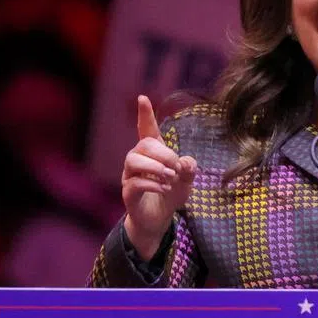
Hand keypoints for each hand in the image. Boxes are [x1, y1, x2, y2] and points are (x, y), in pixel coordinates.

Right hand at [122, 95, 196, 258]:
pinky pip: (134, 182)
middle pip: (143, 144)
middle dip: (163, 153)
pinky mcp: (128, 192)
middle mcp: (137, 160)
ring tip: (170, 177)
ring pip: (132, 160)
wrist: (159, 219)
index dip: (145, 114)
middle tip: (176, 167)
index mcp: (153, 153)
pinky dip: (152, 183)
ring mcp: (130, 176)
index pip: (147, 129)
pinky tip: (165, 188)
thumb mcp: (187, 180)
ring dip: (154, 167)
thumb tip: (184, 162)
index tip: (143, 98)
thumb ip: (189, 168)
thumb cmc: (171, 194)